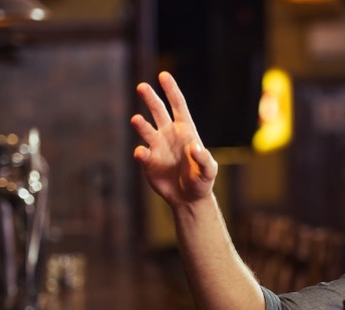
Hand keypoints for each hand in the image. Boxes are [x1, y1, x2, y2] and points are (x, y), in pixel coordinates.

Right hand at [131, 71, 217, 207]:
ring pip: (147, 130)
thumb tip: (194, 147)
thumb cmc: (202, 181)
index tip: (163, 75)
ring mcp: (157, 147)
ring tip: (136, 119)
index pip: (178, 105)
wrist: (188, 198)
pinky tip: (142, 153)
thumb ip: (204, 159)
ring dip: (141, 125)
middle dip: (151, 99)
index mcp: (186, 130)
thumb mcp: (209, 170)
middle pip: (158, 112)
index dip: (171, 90)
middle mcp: (169, 134)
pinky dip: (141, 152)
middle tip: (142, 86)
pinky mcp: (148, 161)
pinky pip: (142, 153)